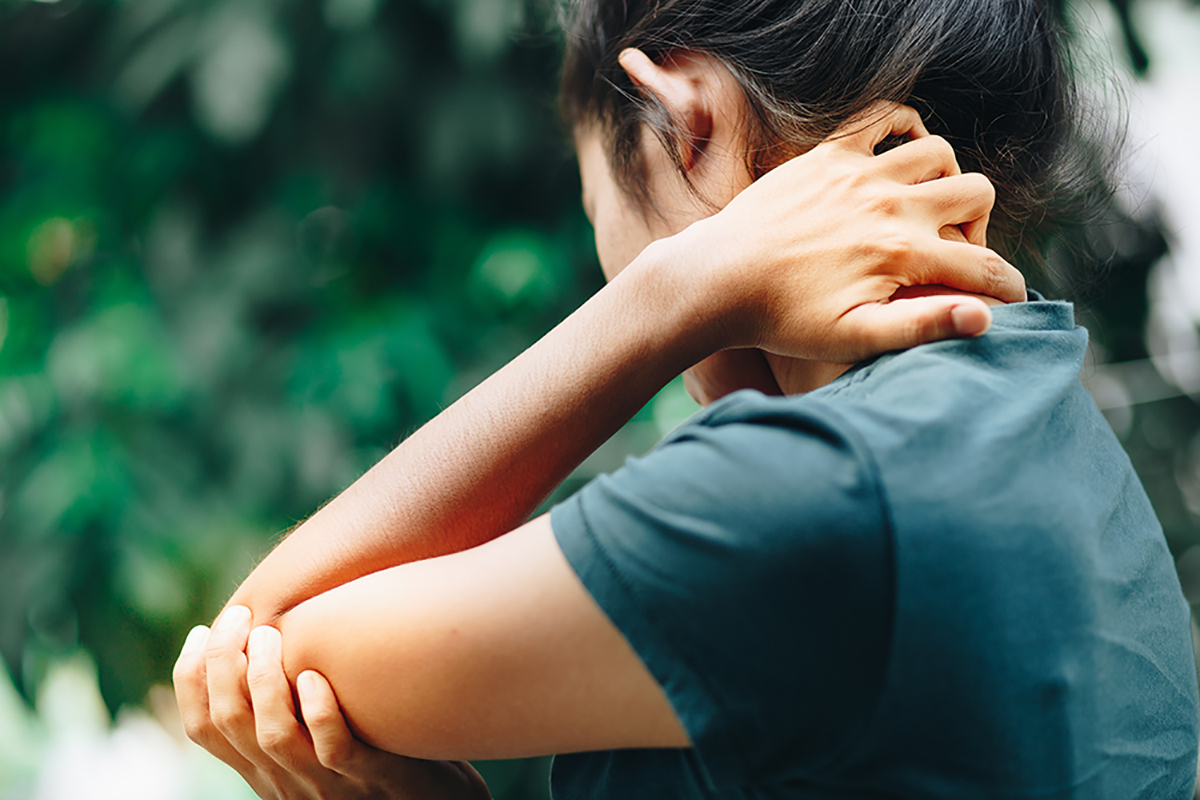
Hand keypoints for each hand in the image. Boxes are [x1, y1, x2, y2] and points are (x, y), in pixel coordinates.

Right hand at [173, 607, 490, 799]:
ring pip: (273, 736)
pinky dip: (320, 712)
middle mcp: (287, 779)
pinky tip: (316, 676)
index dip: (192, 679)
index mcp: (267, 768)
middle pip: (229, 723)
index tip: (200, 631)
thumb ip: (293, 706)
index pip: (205, 728)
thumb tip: (269, 641)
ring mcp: (329, 782)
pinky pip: (334, 749)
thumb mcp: (324, 737)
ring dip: (264, 681)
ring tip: (270, 634)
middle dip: (222, 664)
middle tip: (241, 616)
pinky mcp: (374, 778)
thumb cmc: (382, 758)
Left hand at [656, 102, 1023, 363]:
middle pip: (977, 195)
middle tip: (951, 255)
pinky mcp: (828, 155)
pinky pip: (883, 118)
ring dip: (947, 181)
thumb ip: (921, 326)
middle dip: (980, 227)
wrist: (718, 280)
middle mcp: (888, 204)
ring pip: (939, 154)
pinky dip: (903, 129)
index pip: (984, 266)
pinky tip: (901, 157)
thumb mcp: (852, 338)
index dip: (1009, 287)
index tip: (1010, 301)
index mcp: (901, 253)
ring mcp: (858, 173)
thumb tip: (985, 318)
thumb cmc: (783, 320)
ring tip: (926, 213)